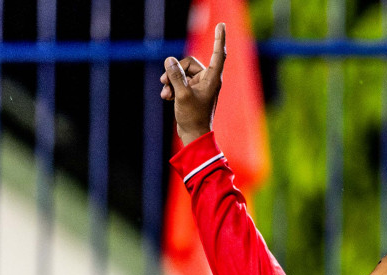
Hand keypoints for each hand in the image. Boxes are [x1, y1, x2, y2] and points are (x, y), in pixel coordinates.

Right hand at [159, 23, 226, 147]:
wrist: (193, 136)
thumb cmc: (193, 118)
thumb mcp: (181, 95)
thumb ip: (175, 76)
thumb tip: (169, 60)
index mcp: (212, 79)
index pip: (218, 54)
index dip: (219, 38)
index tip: (221, 25)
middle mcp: (208, 80)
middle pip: (189, 63)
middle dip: (175, 71)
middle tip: (165, 82)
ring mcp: (200, 86)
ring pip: (182, 72)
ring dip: (171, 80)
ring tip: (165, 92)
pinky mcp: (192, 91)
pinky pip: (180, 81)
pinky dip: (172, 86)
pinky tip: (166, 96)